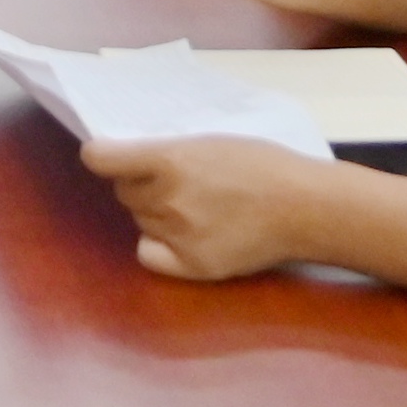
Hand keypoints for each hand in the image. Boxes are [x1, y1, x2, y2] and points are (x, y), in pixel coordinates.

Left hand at [73, 130, 339, 282]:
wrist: (306, 207)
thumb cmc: (264, 165)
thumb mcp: (211, 140)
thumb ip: (169, 150)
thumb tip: (131, 156)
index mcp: (170, 159)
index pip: (102, 159)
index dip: (100, 155)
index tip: (105, 155)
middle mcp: (166, 199)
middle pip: (124, 192)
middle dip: (140, 183)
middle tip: (174, 181)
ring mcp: (178, 235)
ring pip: (139, 220)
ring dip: (153, 211)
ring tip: (192, 206)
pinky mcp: (192, 266)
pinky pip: (148, 253)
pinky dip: (157, 244)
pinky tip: (179, 235)